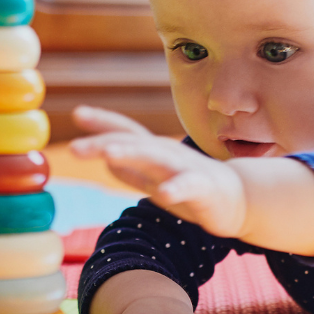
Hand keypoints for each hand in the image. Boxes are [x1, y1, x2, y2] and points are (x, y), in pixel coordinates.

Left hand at [71, 106, 246, 238]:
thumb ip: (132, 171)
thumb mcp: (156, 180)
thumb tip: (106, 161)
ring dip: (132, 155)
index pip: (125, 132)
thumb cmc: (193, 189)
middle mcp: (167, 154)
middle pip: (133, 144)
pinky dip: (176, 190)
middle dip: (103, 144)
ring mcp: (185, 169)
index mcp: (154, 153)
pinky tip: (162, 195)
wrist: (240, 199)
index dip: (102, 123)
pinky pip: (189, 188)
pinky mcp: (204, 189)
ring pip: (156, 159)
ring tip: (109, 155)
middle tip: (73, 148)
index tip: (77, 113)